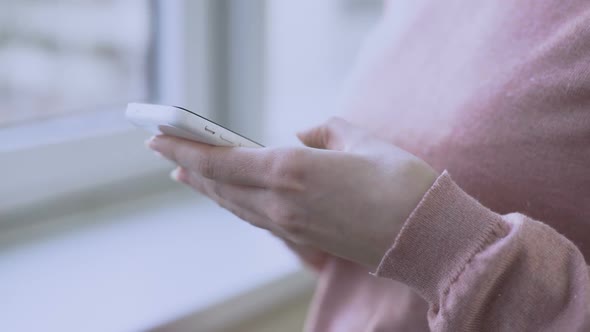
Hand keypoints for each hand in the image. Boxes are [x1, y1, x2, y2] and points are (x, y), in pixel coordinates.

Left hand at [148, 118, 438, 268]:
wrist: (426, 235)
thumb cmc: (400, 182)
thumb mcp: (361, 141)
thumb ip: (325, 132)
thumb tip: (302, 134)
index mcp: (293, 170)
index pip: (224, 160)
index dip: (188, 148)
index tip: (159, 138)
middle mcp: (283, 202)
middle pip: (222, 185)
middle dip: (190, 166)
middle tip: (164, 150)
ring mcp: (292, 225)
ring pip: (237, 204)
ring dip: (209, 188)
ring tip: (188, 174)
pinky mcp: (305, 238)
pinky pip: (257, 219)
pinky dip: (235, 204)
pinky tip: (231, 199)